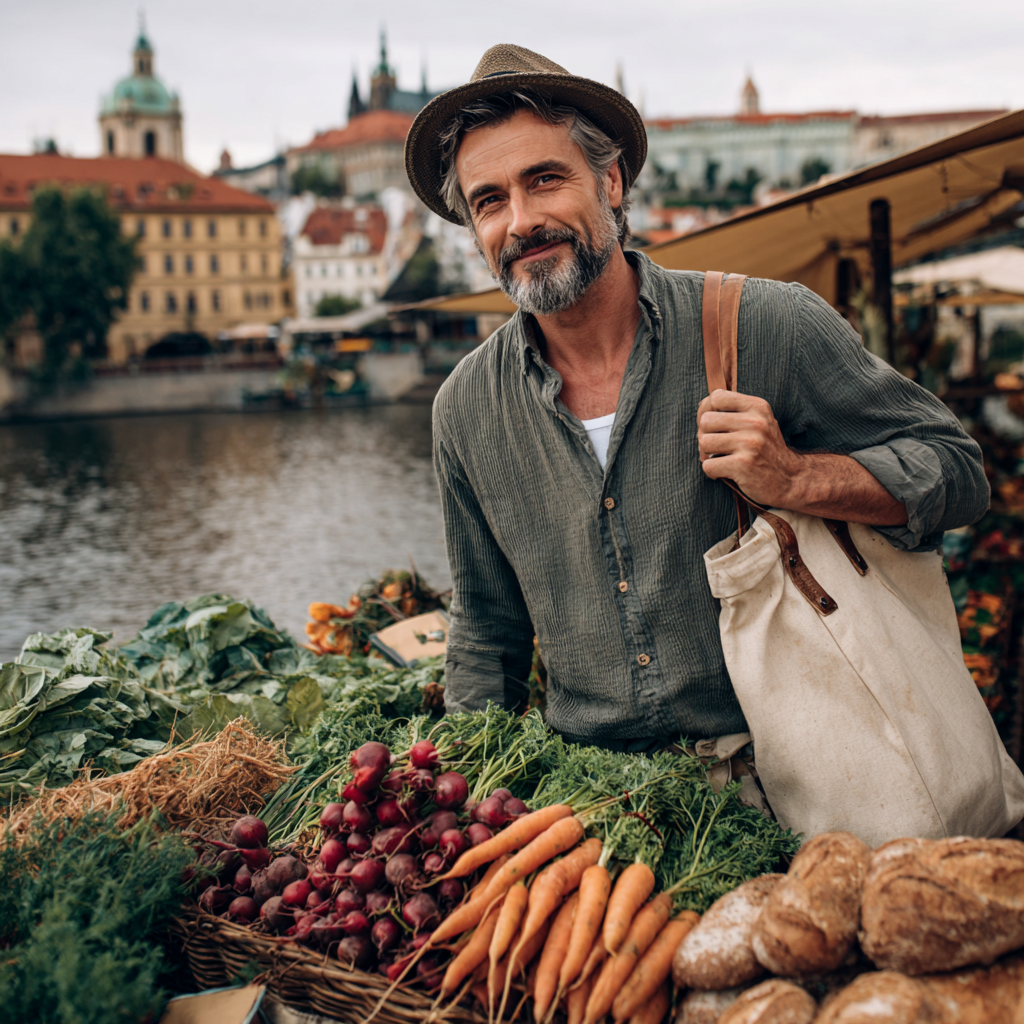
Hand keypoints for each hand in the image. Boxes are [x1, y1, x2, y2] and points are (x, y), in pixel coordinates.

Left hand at [697, 390, 800, 507]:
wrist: (791, 479)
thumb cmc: (765, 450)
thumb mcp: (758, 422)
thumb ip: (732, 411)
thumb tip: (701, 411)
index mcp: (757, 407)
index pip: (716, 397)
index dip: (709, 412)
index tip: (717, 427)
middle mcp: (755, 422)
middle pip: (706, 420)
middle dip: (707, 436)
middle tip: (719, 447)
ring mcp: (750, 443)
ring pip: (704, 442)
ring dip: (708, 455)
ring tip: (724, 458)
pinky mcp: (743, 465)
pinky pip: (708, 465)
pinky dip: (713, 472)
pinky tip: (726, 472)